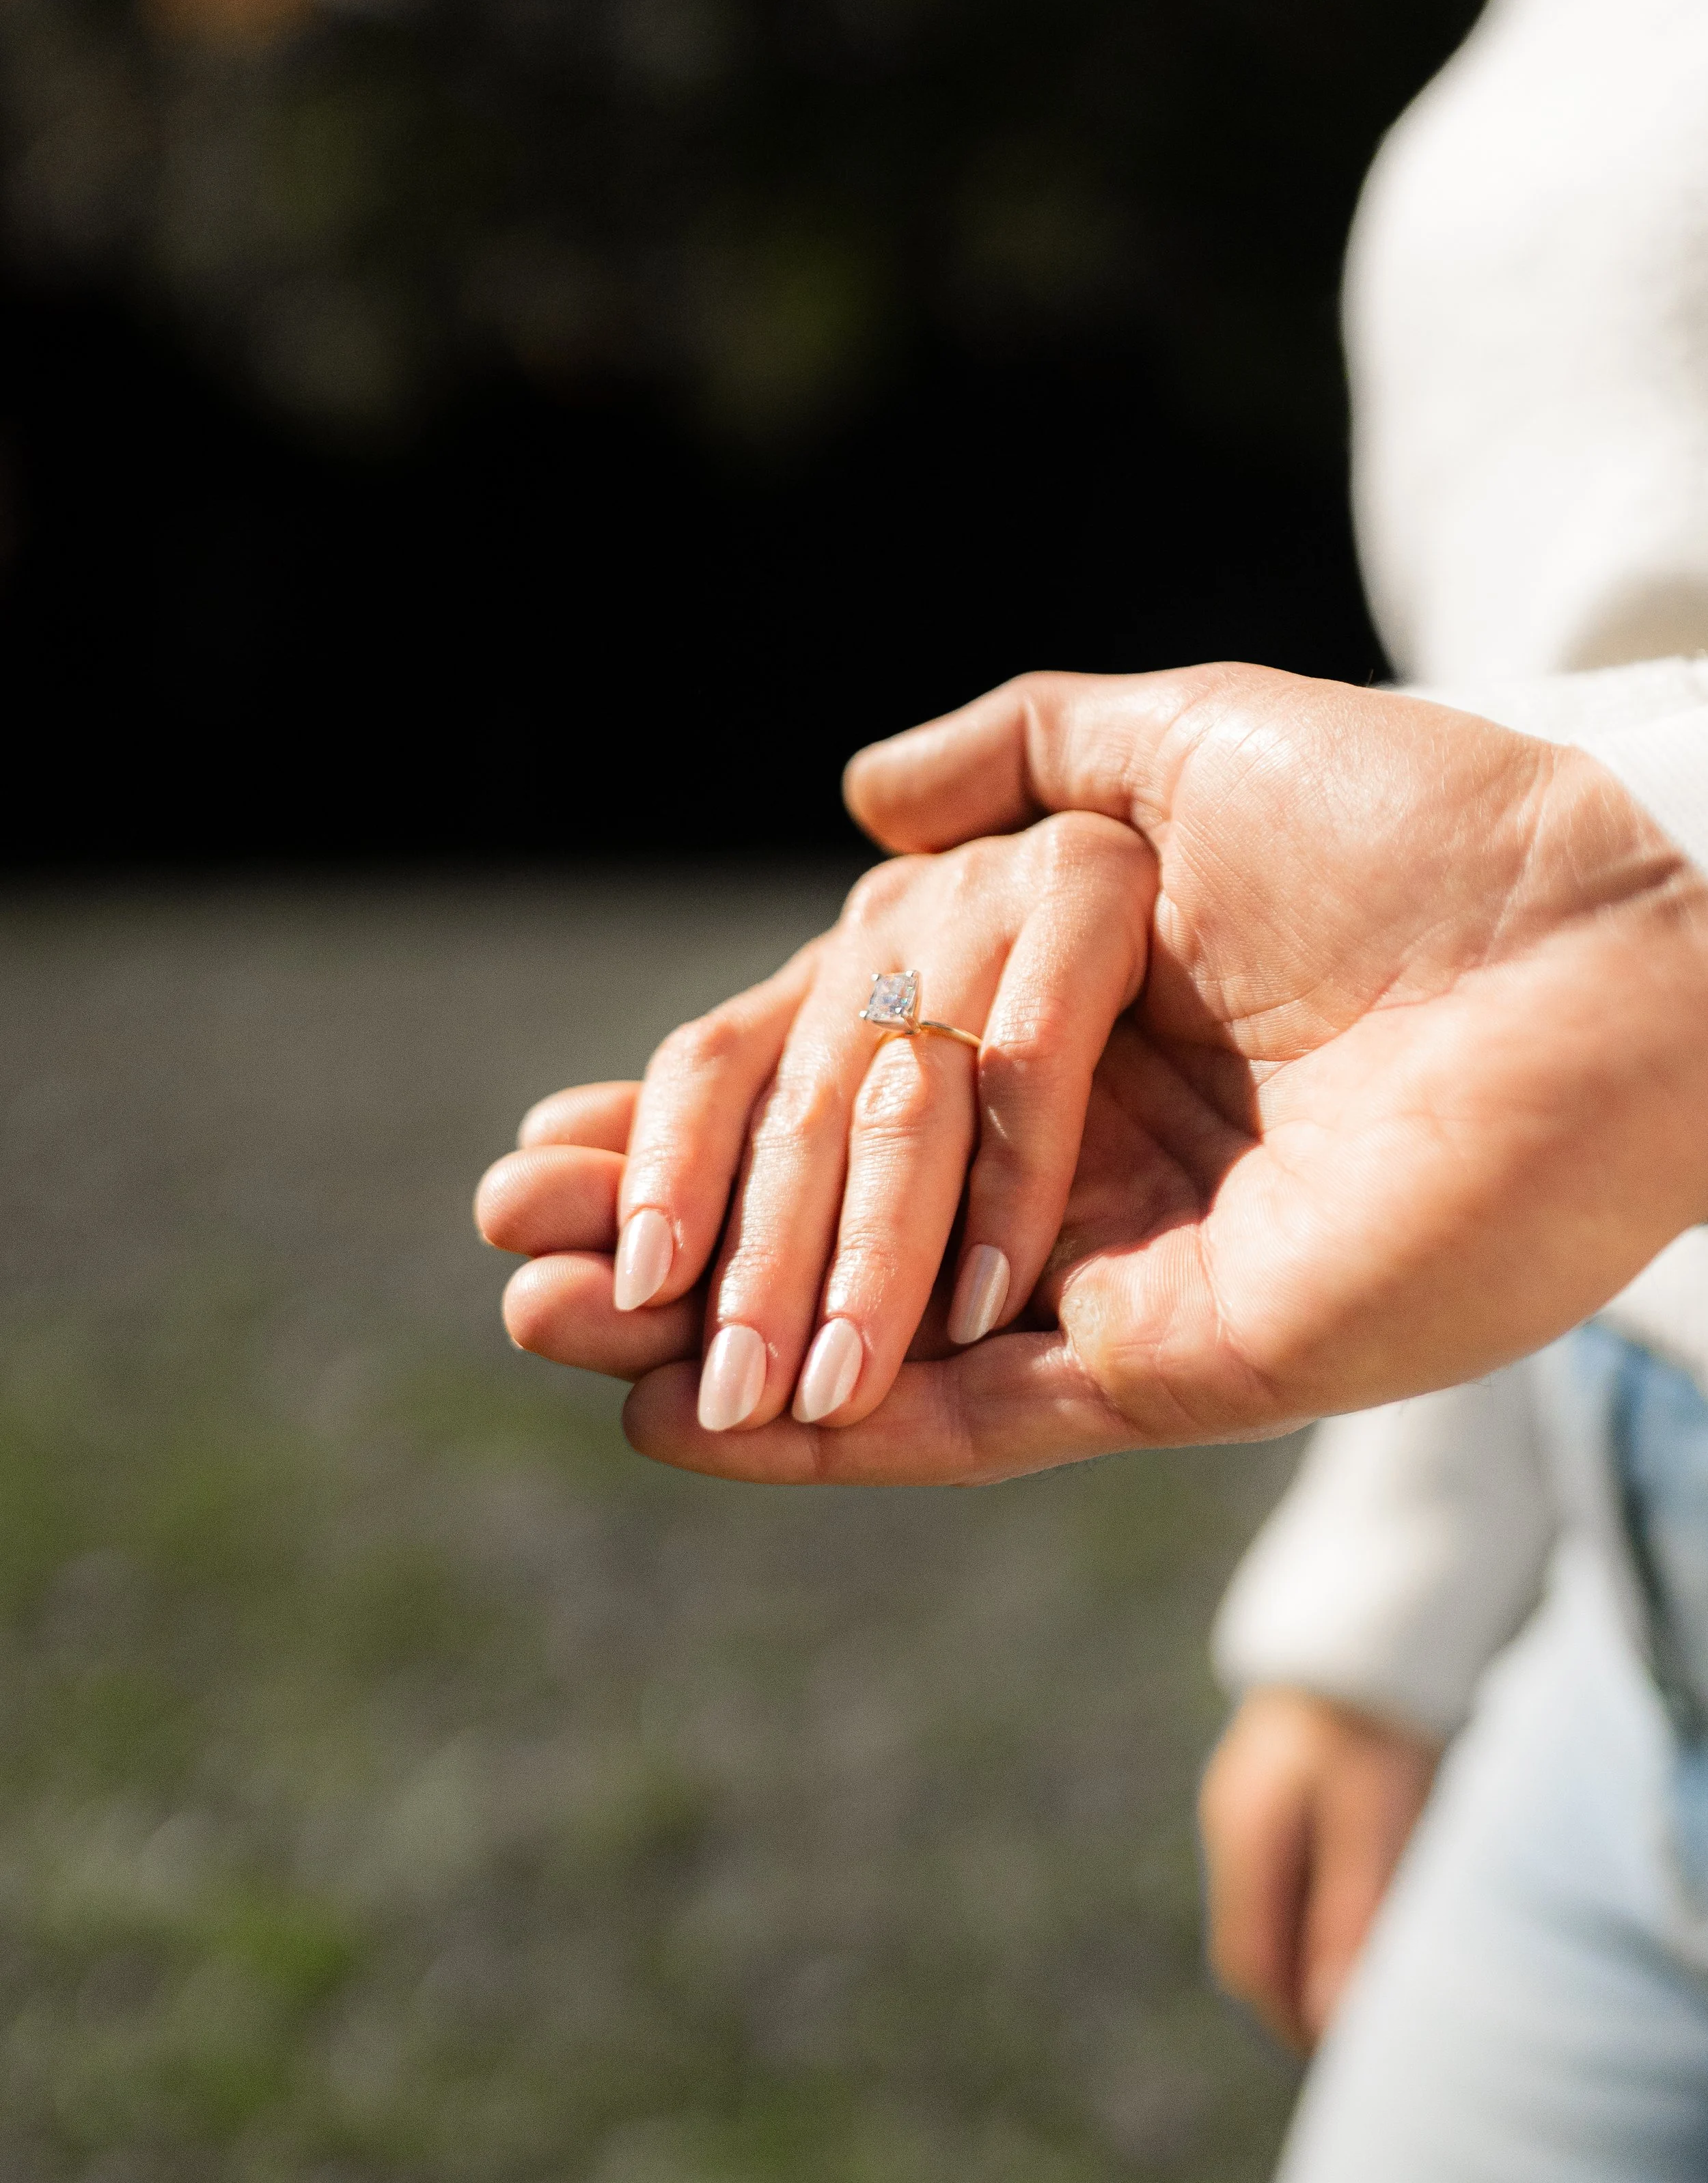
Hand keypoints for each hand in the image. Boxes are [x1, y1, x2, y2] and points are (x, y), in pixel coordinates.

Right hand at [481, 663, 1707, 1481]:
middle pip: (824, 1205)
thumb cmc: (1430, 829)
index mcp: (1070, 1010)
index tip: (555, 1139)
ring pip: (869, 1320)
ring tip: (549, 1329)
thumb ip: (1030, 751)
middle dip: (662, 1228)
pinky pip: (975, 1421)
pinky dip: (831, 1441)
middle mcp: (1080, 1146)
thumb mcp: (1202, 741)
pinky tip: (685, 1430)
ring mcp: (1122, 1265)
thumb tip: (853, 797)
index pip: (829, 1067)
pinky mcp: (1178, 1361)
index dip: (687, 1107)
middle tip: (507, 1250)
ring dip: (702, 1335)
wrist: (1603, 952)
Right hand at [1198, 1689, 1441, 2051]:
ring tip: (1377, 1984)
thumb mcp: (1372, 1821)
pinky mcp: (1285, 1790)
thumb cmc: (1377, 1723)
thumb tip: (1332, 2018)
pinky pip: (1298, 1874)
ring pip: (1280, 1910)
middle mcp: (1237, 1826)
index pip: (1250, 1966)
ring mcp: (1254, 1805)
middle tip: (1367, 2036)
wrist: (1376, 1623)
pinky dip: (1330, 1911)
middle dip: (1305, 1998)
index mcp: (1244, 1839)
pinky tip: (1375, 1914)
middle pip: (1259, 1944)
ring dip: (1320, 1954)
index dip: (1294, 2022)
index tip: (1349, 2061)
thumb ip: (1351, 1918)